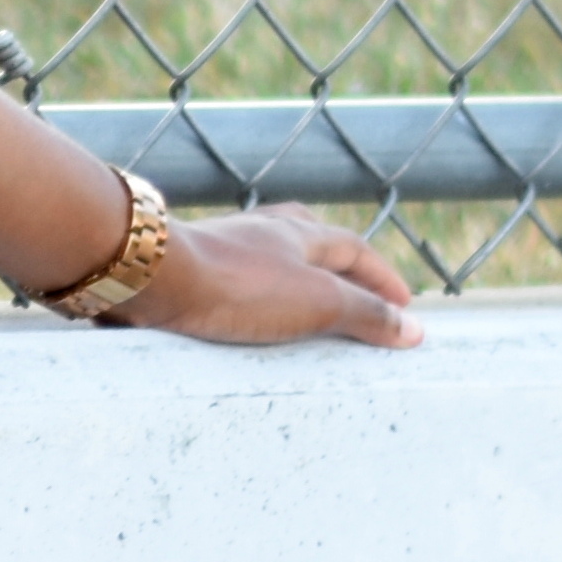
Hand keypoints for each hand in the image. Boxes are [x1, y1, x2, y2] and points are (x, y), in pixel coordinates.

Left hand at [125, 206, 420, 351]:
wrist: (148, 277)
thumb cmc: (235, 285)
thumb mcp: (315, 303)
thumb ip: (364, 315)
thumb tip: (414, 330)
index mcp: (297, 233)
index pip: (353, 249)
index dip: (381, 278)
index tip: (404, 304)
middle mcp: (257, 232)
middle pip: (309, 242)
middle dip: (337, 264)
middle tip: (355, 287)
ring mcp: (217, 249)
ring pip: (265, 259)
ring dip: (290, 279)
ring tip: (299, 304)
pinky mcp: (183, 274)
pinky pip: (227, 284)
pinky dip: (246, 298)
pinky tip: (237, 317)